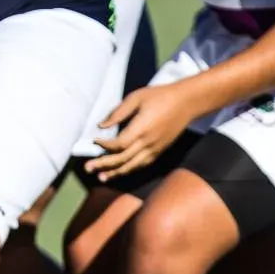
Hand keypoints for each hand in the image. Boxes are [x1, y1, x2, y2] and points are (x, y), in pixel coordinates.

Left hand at [84, 82, 203, 180]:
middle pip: (122, 159)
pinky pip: (142, 164)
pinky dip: (129, 169)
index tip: (94, 141)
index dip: (104, 145)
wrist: (187, 102)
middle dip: (103, 164)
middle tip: (87, 168)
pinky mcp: (159, 151)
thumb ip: (118, 113)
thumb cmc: (160, 96)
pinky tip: (119, 171)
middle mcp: (148, 143)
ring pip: (132, 166)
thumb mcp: (136, 98)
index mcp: (141, 128)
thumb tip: (101, 125)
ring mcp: (155, 149)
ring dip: (116, 172)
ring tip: (101, 177)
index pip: (118, 144)